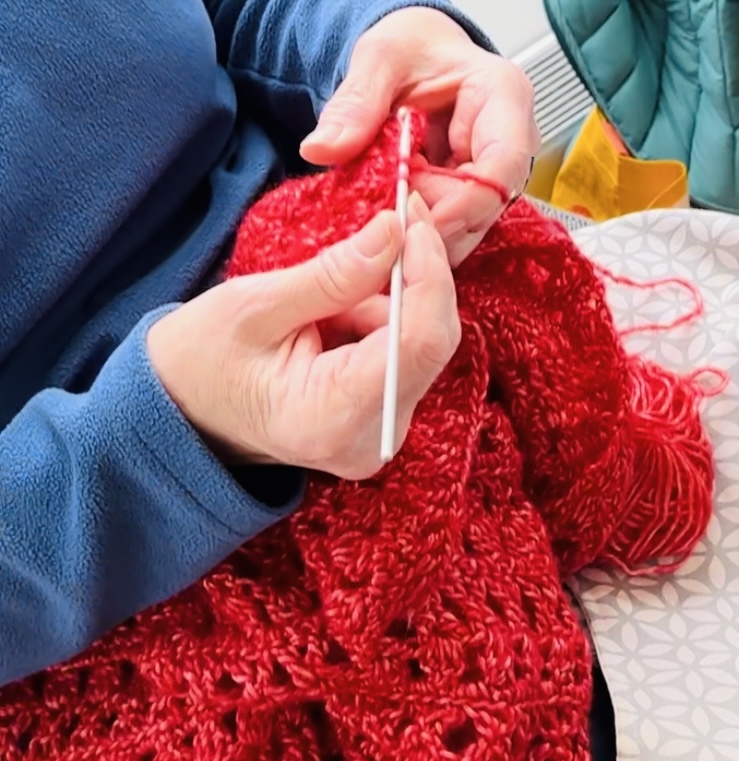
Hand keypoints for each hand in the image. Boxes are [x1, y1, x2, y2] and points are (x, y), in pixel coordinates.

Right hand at [147, 194, 458, 479]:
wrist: (183, 410)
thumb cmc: (201, 362)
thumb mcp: (255, 305)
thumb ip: (333, 274)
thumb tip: (394, 231)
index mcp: (335, 417)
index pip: (419, 342)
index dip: (428, 274)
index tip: (411, 220)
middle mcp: (371, 438)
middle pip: (431, 344)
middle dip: (416, 279)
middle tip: (390, 225)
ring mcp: (382, 435)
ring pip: (423, 346)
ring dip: (391, 302)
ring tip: (326, 299)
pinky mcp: (382, 420)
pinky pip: (406, 355)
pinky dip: (383, 322)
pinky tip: (337, 319)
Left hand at [299, 7, 539, 265]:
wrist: (417, 60)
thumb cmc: (413, 51)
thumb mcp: (379, 60)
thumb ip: (355, 103)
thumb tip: (321, 148)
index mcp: (503, 97)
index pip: (501, 167)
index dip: (461, 203)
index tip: (411, 213)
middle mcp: (511, 144)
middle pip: (485, 207)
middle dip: (434, 222)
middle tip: (386, 217)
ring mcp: (495, 178)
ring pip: (470, 228)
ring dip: (424, 233)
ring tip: (386, 212)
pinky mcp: (475, 201)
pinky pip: (453, 231)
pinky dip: (420, 234)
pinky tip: (394, 219)